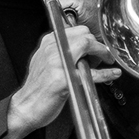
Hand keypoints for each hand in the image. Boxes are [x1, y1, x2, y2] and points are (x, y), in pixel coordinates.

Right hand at [7, 25, 121, 138]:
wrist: (25, 107)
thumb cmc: (37, 88)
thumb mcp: (45, 62)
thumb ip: (61, 52)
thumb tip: (84, 48)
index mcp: (48, 43)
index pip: (77, 30)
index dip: (91, 39)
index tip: (97, 47)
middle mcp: (51, 49)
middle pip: (84, 35)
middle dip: (98, 44)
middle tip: (103, 56)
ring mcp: (57, 62)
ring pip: (86, 45)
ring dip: (102, 53)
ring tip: (107, 61)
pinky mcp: (63, 79)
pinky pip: (90, 73)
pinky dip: (106, 73)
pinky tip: (112, 74)